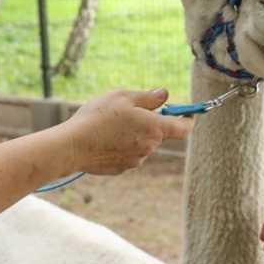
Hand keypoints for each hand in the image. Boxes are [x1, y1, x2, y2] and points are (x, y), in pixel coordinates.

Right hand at [61, 88, 194, 175]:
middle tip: (129, 110)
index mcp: (154, 128)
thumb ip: (148, 97)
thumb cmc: (98, 117)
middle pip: (158, 133)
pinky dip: (120, 145)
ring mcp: (135, 160)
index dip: (189, 119)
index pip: (183, 128)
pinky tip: (103, 138)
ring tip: (109, 124)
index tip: (190, 113)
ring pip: (141, 143)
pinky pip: (126, 153)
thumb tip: (164, 95)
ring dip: (132, 133)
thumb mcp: (123, 97)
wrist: (73, 146)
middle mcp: (149, 147)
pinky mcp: (121, 168)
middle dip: (149, 122)